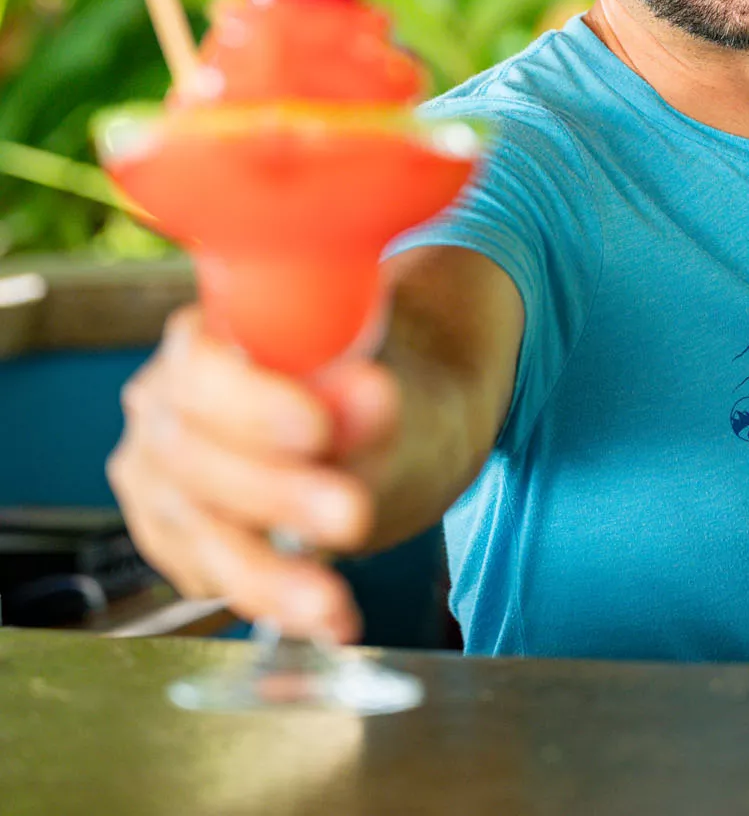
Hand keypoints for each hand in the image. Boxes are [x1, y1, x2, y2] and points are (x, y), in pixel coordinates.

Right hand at [107, 305, 401, 641]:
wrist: (368, 433)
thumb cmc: (363, 387)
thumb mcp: (383, 382)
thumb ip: (371, 396)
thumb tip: (371, 396)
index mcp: (203, 338)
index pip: (201, 368)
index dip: (252, 403)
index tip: (316, 429)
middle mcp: (161, 407)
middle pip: (191, 456)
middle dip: (274, 494)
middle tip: (351, 514)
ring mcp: (159, 478)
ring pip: (197, 532)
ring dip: (269, 574)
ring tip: (334, 601)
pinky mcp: (174, 540)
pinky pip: (212, 578)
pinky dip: (274, 601)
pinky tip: (328, 616)